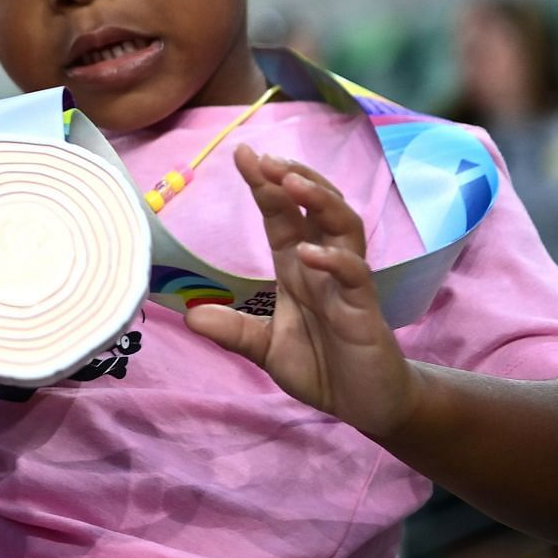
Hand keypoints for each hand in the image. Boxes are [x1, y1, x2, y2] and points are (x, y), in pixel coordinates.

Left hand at [183, 145, 420, 439]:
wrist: (367, 405)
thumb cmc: (323, 366)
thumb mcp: (266, 349)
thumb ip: (233, 331)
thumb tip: (190, 316)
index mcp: (297, 268)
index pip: (281, 216)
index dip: (265, 185)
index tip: (242, 153)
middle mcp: (323, 266)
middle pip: (315, 207)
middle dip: (293, 179)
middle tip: (266, 158)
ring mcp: (347, 284)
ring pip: (343, 227)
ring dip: (319, 201)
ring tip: (292, 183)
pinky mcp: (365, 310)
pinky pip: (355, 275)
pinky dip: (334, 260)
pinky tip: (311, 253)